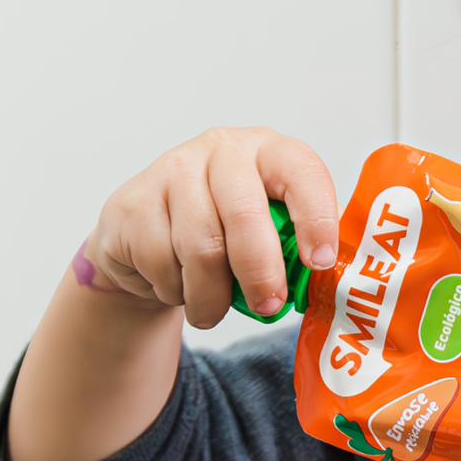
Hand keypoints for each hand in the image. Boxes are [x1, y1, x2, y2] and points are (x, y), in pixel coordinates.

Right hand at [88, 126, 339, 327]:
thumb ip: (295, 247)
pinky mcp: (133, 202)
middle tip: (268, 306)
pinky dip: (175, 290)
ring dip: (212, 296)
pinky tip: (178, 286)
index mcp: (268, 152)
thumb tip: (326, 283)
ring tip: (213, 310)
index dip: (316, 218)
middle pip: (245, 215)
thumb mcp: (267, 230)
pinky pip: (161, 261)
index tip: (321, 262)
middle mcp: (222, 150)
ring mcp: (172, 170)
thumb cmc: (224, 234)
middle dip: (261, 272)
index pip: (302, 171)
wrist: (146, 236)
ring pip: (202, 248)